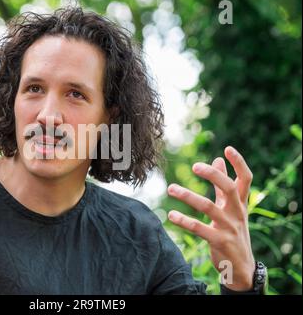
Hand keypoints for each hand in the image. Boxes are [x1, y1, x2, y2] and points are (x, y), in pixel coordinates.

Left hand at [167, 146, 255, 290]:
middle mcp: (237, 213)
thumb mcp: (231, 208)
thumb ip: (223, 185)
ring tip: (171, 188)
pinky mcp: (219, 241)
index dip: (239, 163)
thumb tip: (218, 159)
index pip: (246, 179)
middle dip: (213, 175)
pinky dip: (184, 221)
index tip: (227, 148)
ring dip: (188, 196)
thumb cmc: (233, 231)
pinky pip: (199, 229)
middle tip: (194, 166)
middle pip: (229, 188)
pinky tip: (171, 215)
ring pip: (209, 207)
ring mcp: (229, 227)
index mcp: (240, 203)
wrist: (241, 267)